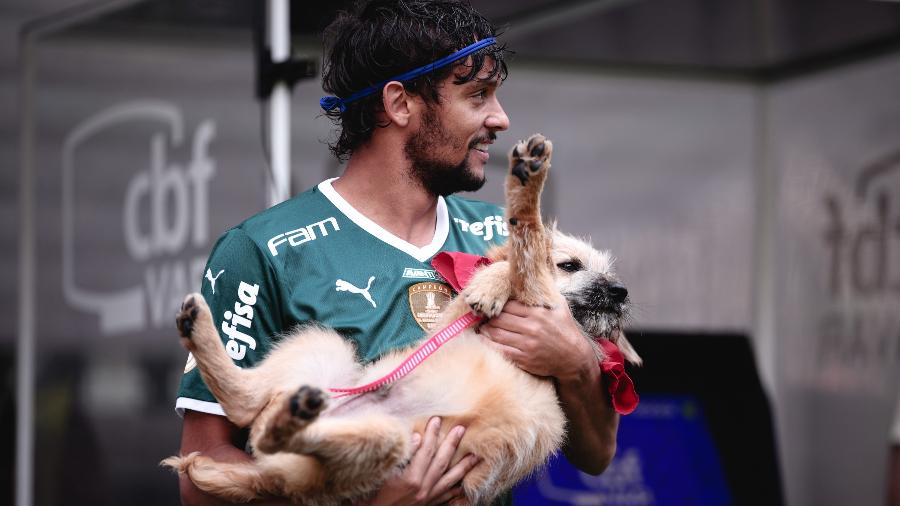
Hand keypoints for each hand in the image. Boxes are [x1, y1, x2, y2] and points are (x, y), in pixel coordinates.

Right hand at [367, 417, 479, 505]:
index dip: (431, 434)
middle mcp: (422, 489)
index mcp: (411, 479)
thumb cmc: (374, 496)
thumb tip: (417, 438)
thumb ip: (402, 456)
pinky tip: (463, 484)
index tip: (436, 420)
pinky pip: (446, 497)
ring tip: (475, 456)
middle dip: (452, 444)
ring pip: (449, 480)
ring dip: (463, 467)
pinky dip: (455, 490)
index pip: (425, 451)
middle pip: (441, 462)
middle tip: (461, 429)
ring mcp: (427, 499)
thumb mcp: (383, 474)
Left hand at [479, 300, 594, 380]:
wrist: (574, 357)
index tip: (493, 305)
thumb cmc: (566, 329)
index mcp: (539, 313)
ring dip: (485, 330)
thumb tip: (533, 277)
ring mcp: (527, 344)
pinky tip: (484, 340)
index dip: (499, 305)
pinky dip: (489, 344)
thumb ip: (546, 293)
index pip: (510, 306)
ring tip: (481, 327)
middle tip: (483, 316)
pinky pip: (500, 350)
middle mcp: (532, 328)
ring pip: (497, 334)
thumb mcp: (560, 306)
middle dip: (489, 317)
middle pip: (500, 319)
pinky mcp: (524, 359)